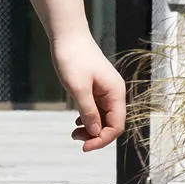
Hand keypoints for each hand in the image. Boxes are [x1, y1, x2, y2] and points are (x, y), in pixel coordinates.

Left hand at [54, 34, 128, 151]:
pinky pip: (96, 109)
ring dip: (91, 128)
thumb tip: (95, 133)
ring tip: (73, 133)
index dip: (102, 139)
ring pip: (103, 117)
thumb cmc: (73, 58)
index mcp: (115, 93)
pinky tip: (77, 122)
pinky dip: (88, 118)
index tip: (85, 147)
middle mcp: (114, 93)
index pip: (117, 125)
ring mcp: (105, 90)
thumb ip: (88, 111)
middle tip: (75, 139)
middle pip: (111, 123)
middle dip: (95, 135)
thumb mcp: (78, 88)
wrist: (67, 35)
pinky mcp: (96, 88)